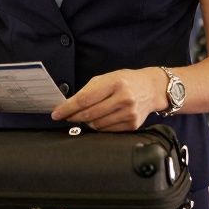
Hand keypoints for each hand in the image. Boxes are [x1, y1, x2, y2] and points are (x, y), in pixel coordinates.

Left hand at [50, 68, 164, 130]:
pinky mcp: (133, 124)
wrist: (152, 88)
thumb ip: (89, 90)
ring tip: (85, 116)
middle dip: (74, 117)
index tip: (56, 113)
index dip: (68, 108)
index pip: (84, 99)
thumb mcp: (107, 78)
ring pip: (97, 125)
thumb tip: (69, 105)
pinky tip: (99, 120)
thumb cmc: (126, 81)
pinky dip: (99, 127)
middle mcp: (123, 98)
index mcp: (115, 83)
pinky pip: (108, 130)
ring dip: (87, 122)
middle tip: (66, 117)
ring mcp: (129, 113)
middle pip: (89, 114)